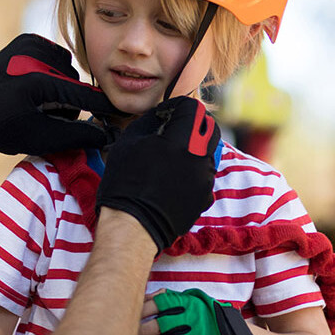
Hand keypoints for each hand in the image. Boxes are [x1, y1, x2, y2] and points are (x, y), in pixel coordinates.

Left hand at [0, 35, 120, 154]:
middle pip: (74, 83)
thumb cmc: (2, 129)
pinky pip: (56, 57)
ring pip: (67, 69)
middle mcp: (32, 58)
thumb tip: (109, 135)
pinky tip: (36, 84)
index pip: (81, 94)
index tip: (123, 111)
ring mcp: (28, 45)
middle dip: (69, 103)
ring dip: (62, 87)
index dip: (104, 105)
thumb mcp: (39, 139)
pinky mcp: (26, 40)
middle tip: (48, 117)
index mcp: (35, 83)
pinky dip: (53, 72)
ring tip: (39, 102)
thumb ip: (76, 135)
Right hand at [96, 97, 218, 250]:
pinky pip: (205, 174)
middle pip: (209, 127)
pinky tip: (172, 180)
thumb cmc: (125, 183)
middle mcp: (201, 157)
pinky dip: (193, 171)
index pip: (192, 108)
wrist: (132, 226)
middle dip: (192, 124)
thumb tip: (162, 115)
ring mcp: (206, 179)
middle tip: (171, 133)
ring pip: (208, 151)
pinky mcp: (206, 197)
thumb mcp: (129, 141)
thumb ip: (151, 120)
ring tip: (169, 160)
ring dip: (193, 148)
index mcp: (182, 140)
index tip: (164, 116)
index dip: (176, 107)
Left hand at [137, 290, 258, 334]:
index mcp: (189, 304)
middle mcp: (191, 320)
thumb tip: (150, 296)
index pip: (158, 304)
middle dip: (141, 332)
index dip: (143, 310)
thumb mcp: (196, 300)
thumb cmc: (210, 317)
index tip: (134, 315)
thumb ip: (174, 297)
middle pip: (158, 325)